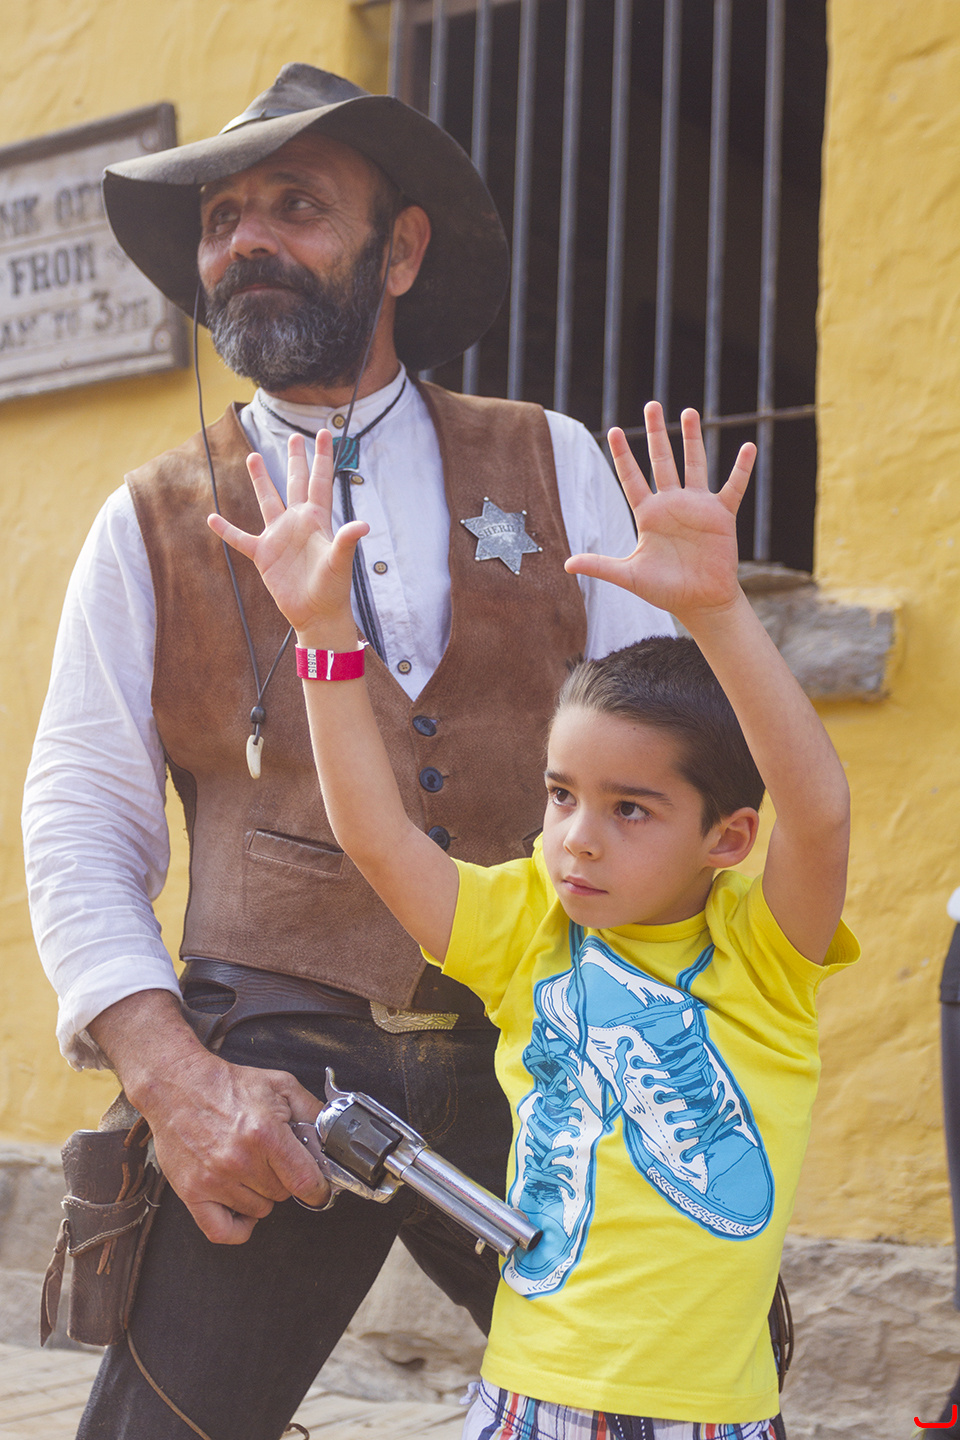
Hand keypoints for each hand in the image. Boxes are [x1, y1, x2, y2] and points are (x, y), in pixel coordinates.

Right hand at [144, 1050, 330, 1243]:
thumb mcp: (279, 1085)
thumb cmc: (227, 1085)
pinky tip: (242, 1208)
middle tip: (272, 1159)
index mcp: (264, 1133)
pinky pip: (222, 1231)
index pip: (305, 1181)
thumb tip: (334, 1136)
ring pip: (258, 1210)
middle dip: (283, 1178)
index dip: (318, 1188)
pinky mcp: (192, 1192)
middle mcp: (240, 1160)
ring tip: (250, 1169)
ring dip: (260, 1195)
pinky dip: (238, 1227)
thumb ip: (312, 1110)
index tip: (318, 1188)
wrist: (177, 1085)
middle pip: (281, 1194)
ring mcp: (214, 1179)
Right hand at [207, 428, 367, 640]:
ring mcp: (279, 537)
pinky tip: (212, 518)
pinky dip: (226, 530)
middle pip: (295, 483)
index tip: (325, 433)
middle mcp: (297, 522)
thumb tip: (363, 525)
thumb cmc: (333, 588)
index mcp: (317, 519)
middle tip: (294, 437)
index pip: (320, 480)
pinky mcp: (263, 555)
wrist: (317, 614)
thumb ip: (347, 541)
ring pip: (268, 501)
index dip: (323, 457)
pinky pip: (241, 538)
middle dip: (295, 460)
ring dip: (261, 480)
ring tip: (253, 456)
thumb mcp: (340, 562)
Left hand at [565, 402, 755, 623]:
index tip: (612, 430)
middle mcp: (671, 504)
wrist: (699, 602)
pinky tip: (748, 448)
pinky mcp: (721, 515)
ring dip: (692, 438)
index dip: (622, 455)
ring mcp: (697, 506)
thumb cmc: (664, 590)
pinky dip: (741, 469)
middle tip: (651, 405)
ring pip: (694, 464)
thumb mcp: (629, 576)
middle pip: (661, 460)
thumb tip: (566, 564)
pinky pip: (733, 487)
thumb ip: (600, 566)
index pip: (631, 478)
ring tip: (689, 411)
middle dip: (656, 433)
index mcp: (647, 514)